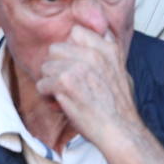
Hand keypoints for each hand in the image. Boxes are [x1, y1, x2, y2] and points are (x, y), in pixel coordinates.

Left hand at [36, 24, 143, 150]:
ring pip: (46, 67)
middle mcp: (93, 54)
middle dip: (56, 66)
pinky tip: (61, 104)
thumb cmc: (119, 108)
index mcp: (108, 49)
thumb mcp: (121, 72)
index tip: (72, 63)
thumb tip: (102, 34)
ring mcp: (78, 67)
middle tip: (66, 82)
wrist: (120, 131)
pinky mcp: (65, 82)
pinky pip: (42, 84)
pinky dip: (47, 97)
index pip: (76, 32)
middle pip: (55, 49)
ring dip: (51, 83)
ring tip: (64, 95)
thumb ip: (108, 53)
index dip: (69, 49)